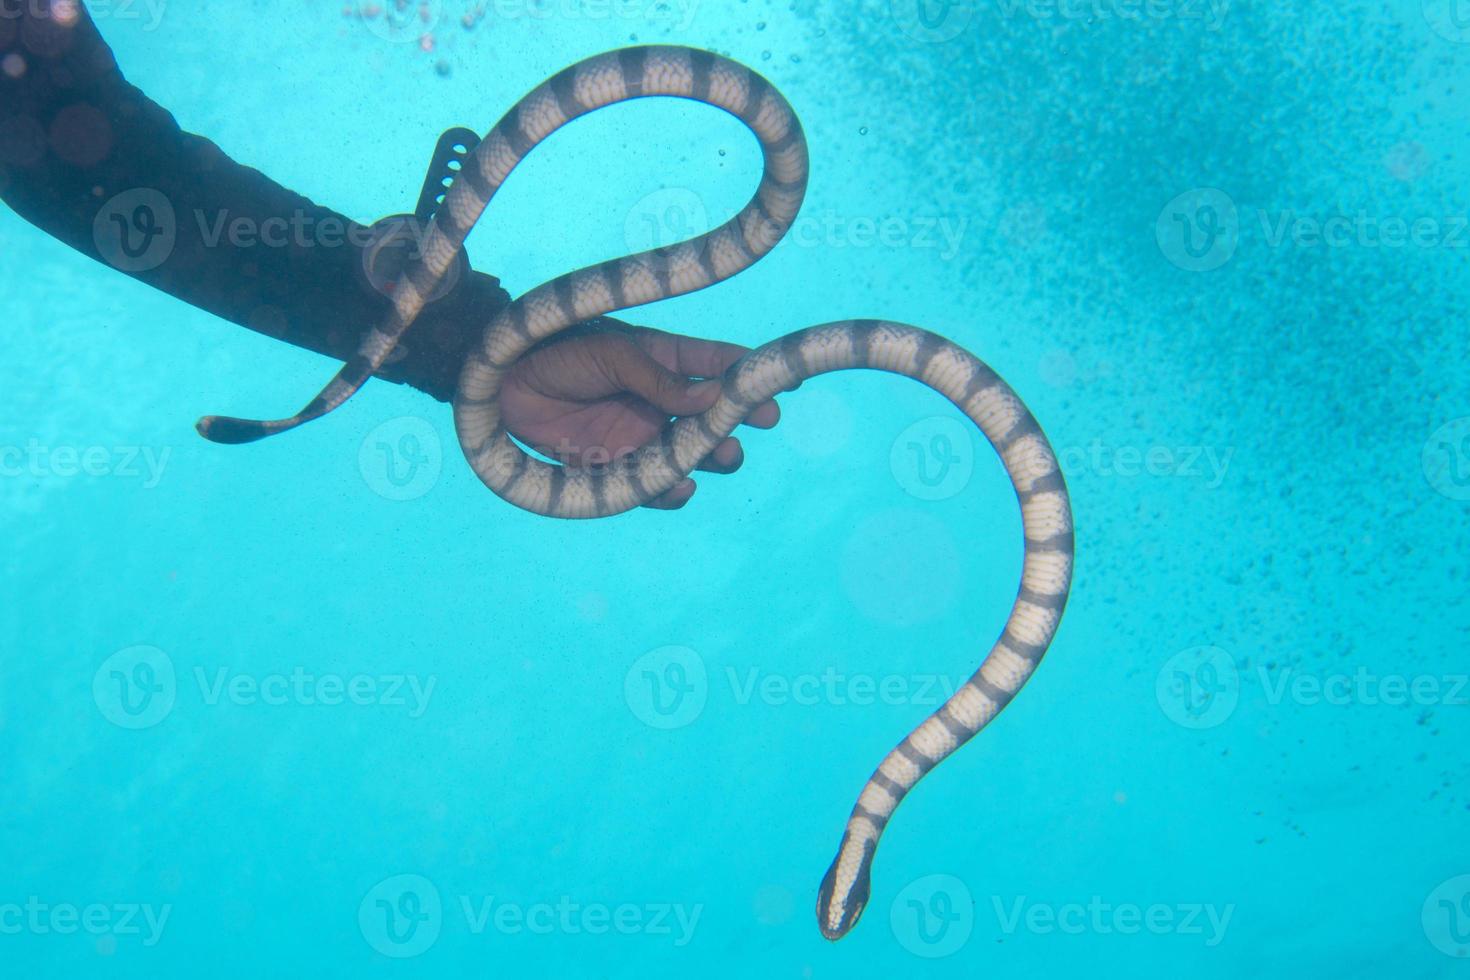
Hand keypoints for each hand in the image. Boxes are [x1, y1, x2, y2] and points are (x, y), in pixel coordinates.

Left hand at [499, 321, 783, 509]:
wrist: (501, 386)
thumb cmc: (556, 352)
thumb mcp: (612, 356)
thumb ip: (660, 381)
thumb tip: (713, 397)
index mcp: (664, 361)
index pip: (718, 367)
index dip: (752, 377)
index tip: (783, 386)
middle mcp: (659, 401)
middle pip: (713, 419)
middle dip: (736, 425)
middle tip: (752, 426)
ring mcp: (641, 435)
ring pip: (689, 456)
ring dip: (709, 459)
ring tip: (722, 458)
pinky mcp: (616, 467)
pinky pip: (653, 486)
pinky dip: (668, 492)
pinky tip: (679, 488)